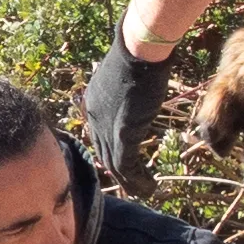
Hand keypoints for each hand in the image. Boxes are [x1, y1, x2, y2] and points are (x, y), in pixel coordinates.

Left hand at [82, 39, 169, 191]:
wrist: (139, 52)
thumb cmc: (139, 54)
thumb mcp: (127, 74)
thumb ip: (128, 88)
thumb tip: (142, 83)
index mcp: (93, 102)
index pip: (99, 134)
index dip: (111, 150)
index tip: (124, 163)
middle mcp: (94, 117)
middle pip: (103, 152)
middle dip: (118, 171)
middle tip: (133, 185)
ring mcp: (105, 127)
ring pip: (114, 164)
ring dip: (130, 181)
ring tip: (145, 191)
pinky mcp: (121, 135)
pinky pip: (125, 165)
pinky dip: (138, 180)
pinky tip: (150, 187)